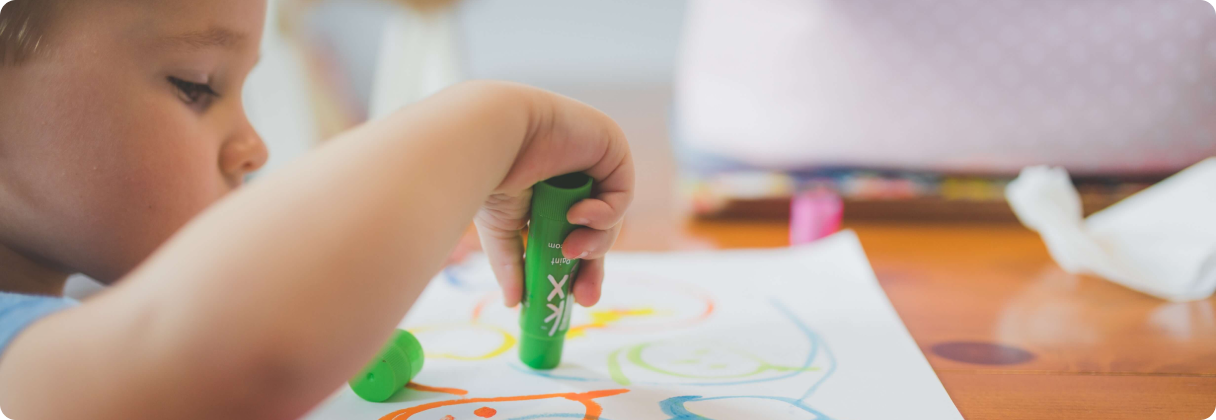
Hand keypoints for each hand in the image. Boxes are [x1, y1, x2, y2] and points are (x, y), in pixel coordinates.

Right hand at [473, 84, 632, 307]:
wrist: (493, 134)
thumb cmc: (489, 172)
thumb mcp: (501, 230)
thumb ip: (513, 264)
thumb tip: (514, 304)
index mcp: (548, 193)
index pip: (572, 236)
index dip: (576, 268)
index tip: (572, 300)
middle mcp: (572, 176)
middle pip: (597, 232)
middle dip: (592, 266)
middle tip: (584, 297)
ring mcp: (594, 161)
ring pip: (610, 219)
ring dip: (596, 241)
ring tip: (571, 249)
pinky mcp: (611, 148)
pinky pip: (621, 195)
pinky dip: (605, 213)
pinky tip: (580, 215)